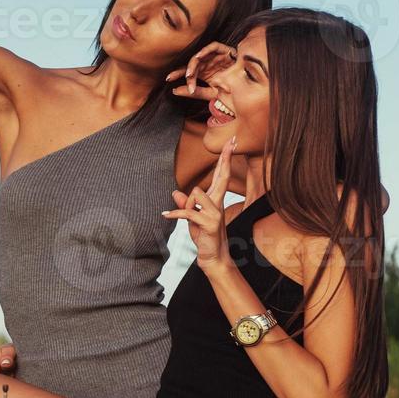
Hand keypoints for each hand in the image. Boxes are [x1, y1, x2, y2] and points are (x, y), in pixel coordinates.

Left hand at [163, 134, 236, 269]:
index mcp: (216, 200)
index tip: (232, 142)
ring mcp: (216, 213)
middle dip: (226, 158)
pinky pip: (187, 212)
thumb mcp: (191, 218)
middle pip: (223, 176)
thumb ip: (185, 204)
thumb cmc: (204, 236)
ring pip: (196, 193)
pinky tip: (165, 215)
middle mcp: (219, 204)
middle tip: (232, 140)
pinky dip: (174, 213)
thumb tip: (175, 193)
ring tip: (182, 215)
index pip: (222, 175)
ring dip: (184, 204)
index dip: (226, 159)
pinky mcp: (209, 223)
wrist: (212, 257)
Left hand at [165, 41, 237, 100]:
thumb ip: (195, 92)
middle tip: (178, 78)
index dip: (177, 74)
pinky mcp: (225, 51)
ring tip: (190, 74)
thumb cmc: (232, 92)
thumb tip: (174, 90)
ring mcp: (216, 57)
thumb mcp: (211, 94)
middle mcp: (208, 64)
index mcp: (205, 73)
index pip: (188, 72)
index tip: (168, 79)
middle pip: (192, 64)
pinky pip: (213, 46)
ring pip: (200, 56)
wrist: (249, 89)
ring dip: (193, 64)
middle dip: (184, 70)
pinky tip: (199, 56)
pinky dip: (206, 50)